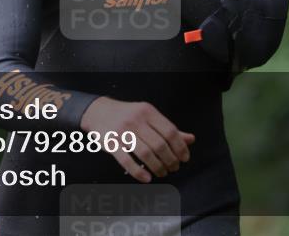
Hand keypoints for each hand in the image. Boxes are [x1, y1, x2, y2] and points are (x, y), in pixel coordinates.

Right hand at [80, 96, 194, 182]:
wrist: (98, 112)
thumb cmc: (127, 115)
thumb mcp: (148, 116)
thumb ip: (167, 128)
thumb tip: (190, 139)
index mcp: (148, 112)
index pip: (170, 131)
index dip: (180, 147)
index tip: (184, 158)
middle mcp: (136, 120)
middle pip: (159, 144)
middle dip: (170, 160)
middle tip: (174, 168)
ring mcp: (122, 131)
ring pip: (145, 154)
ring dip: (157, 167)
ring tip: (162, 173)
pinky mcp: (110, 143)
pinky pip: (126, 161)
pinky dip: (138, 172)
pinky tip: (147, 178)